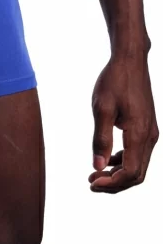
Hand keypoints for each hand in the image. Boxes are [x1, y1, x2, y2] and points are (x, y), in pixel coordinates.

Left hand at [89, 54, 157, 192]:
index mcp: (138, 134)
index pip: (130, 173)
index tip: (92, 182)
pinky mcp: (147, 126)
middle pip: (137, 174)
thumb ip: (100, 139)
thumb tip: (97, 166)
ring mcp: (150, 131)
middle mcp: (149, 136)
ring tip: (96, 173)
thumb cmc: (114, 80)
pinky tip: (108, 158)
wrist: (130, 60)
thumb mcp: (101, 108)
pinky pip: (139, 152)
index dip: (112, 183)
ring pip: (139, 165)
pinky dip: (124, 161)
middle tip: (92, 182)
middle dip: (115, 183)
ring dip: (119, 173)